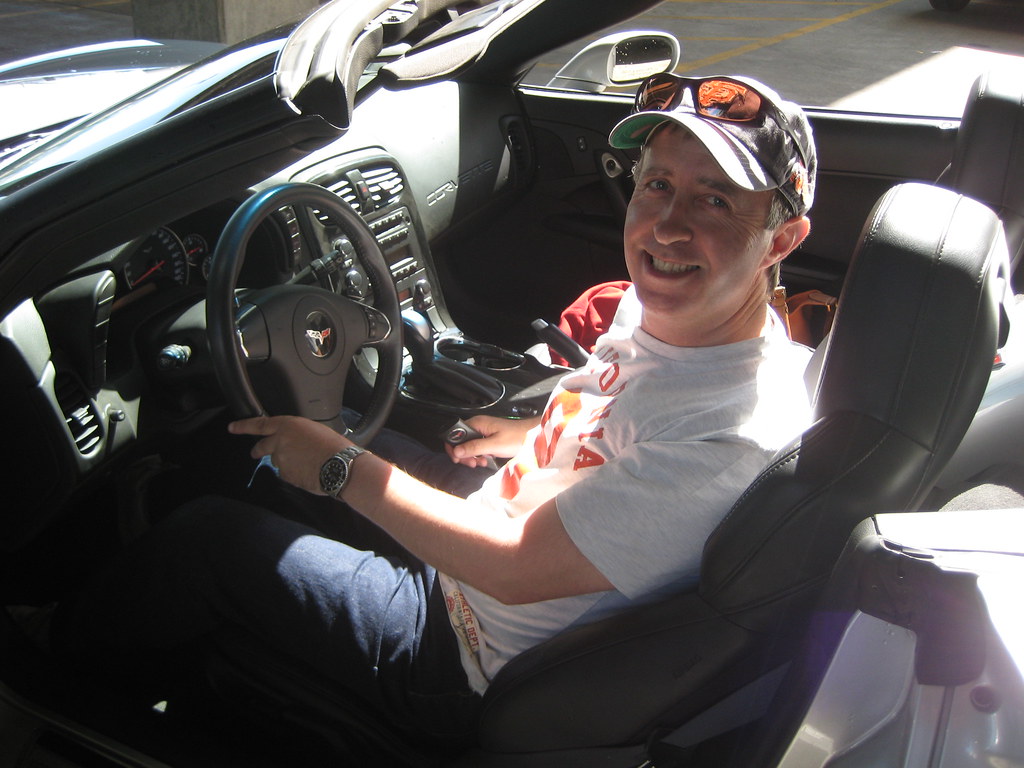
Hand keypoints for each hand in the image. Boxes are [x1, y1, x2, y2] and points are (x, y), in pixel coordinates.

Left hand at [229, 415, 348, 494]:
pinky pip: (286, 474)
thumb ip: (298, 434)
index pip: (259, 424)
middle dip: (257, 450)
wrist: (340, 466)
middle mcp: (279, 441)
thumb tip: (294, 442)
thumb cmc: (334, 446)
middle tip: (255, 452)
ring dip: (285, 462)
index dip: (243, 426)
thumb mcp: (315, 430)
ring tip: (306, 463)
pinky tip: (308, 472)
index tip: (232, 427)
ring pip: (277, 461)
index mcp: (287, 426)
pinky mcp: (285, 475)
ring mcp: (281, 460)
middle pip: (262, 446)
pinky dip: (294, 474)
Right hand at [444, 414, 537, 467]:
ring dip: (471, 456)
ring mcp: (483, 432)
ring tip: (480, 462)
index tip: (458, 458)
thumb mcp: (494, 445)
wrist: (532, 437)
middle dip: (463, 454)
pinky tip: (485, 460)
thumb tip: (456, 451)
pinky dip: (478, 455)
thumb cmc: (517, 438)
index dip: (453, 446)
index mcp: (478, 423)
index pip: (455, 433)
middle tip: (472, 463)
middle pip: (460, 441)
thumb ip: (474, 447)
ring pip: (468, 445)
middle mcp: (478, 425)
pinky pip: (477, 447)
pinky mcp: (488, 438)